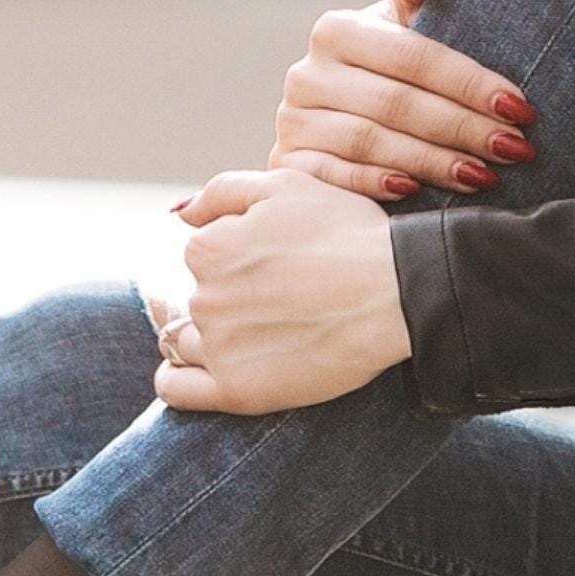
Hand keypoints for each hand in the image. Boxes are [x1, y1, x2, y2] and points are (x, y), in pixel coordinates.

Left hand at [155, 166, 415, 413]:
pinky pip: (177, 389)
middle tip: (277, 300)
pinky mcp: (238, 390)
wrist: (397, 291)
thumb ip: (223, 192)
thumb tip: (180, 215)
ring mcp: (219, 347)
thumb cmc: (349, 232)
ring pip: (183, 342)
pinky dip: (176, 380)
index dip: (237, 257)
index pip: (202, 254)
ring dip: (205, 337)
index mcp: (209, 247)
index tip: (273, 266)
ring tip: (254, 334)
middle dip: (226, 296)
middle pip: (195, 298)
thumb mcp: (286, 185)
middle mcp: (204, 297)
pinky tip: (202, 370)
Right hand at [270, 0, 537, 200]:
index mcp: (337, 29)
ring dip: (433, 161)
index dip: (471, 83)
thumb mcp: (407, 16)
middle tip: (516, 148)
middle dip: (464, 128)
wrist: (346, 110)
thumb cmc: (396, 61)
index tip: (521, 107)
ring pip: (370, 142)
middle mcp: (306, 74)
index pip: (415, 57)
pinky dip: (375, 184)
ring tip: (485, 175)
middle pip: (397, 103)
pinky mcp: (288, 163)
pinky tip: (416, 191)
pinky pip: (333, 177)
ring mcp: (293, 121)